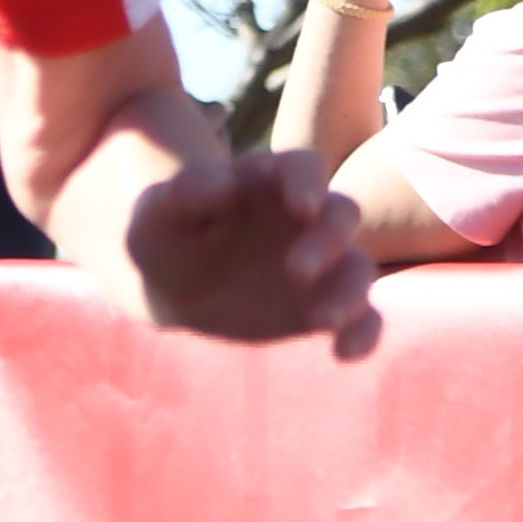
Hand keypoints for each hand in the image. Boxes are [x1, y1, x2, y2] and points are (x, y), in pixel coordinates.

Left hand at [124, 147, 382, 366]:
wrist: (173, 288)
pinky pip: (364, 317)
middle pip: (342, 213)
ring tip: (321, 321)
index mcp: (270, 180)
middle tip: (296, 271)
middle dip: (329, 239)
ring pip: (358, 267)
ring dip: (350, 292)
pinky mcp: (327, 304)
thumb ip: (186, 192)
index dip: (307, 183)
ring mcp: (324, 262)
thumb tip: (226, 185)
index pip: (302, 167)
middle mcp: (307, 218)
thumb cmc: (167, 238)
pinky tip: (343, 354)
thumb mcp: (158, 214)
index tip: (301, 207)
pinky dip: (364, 334)